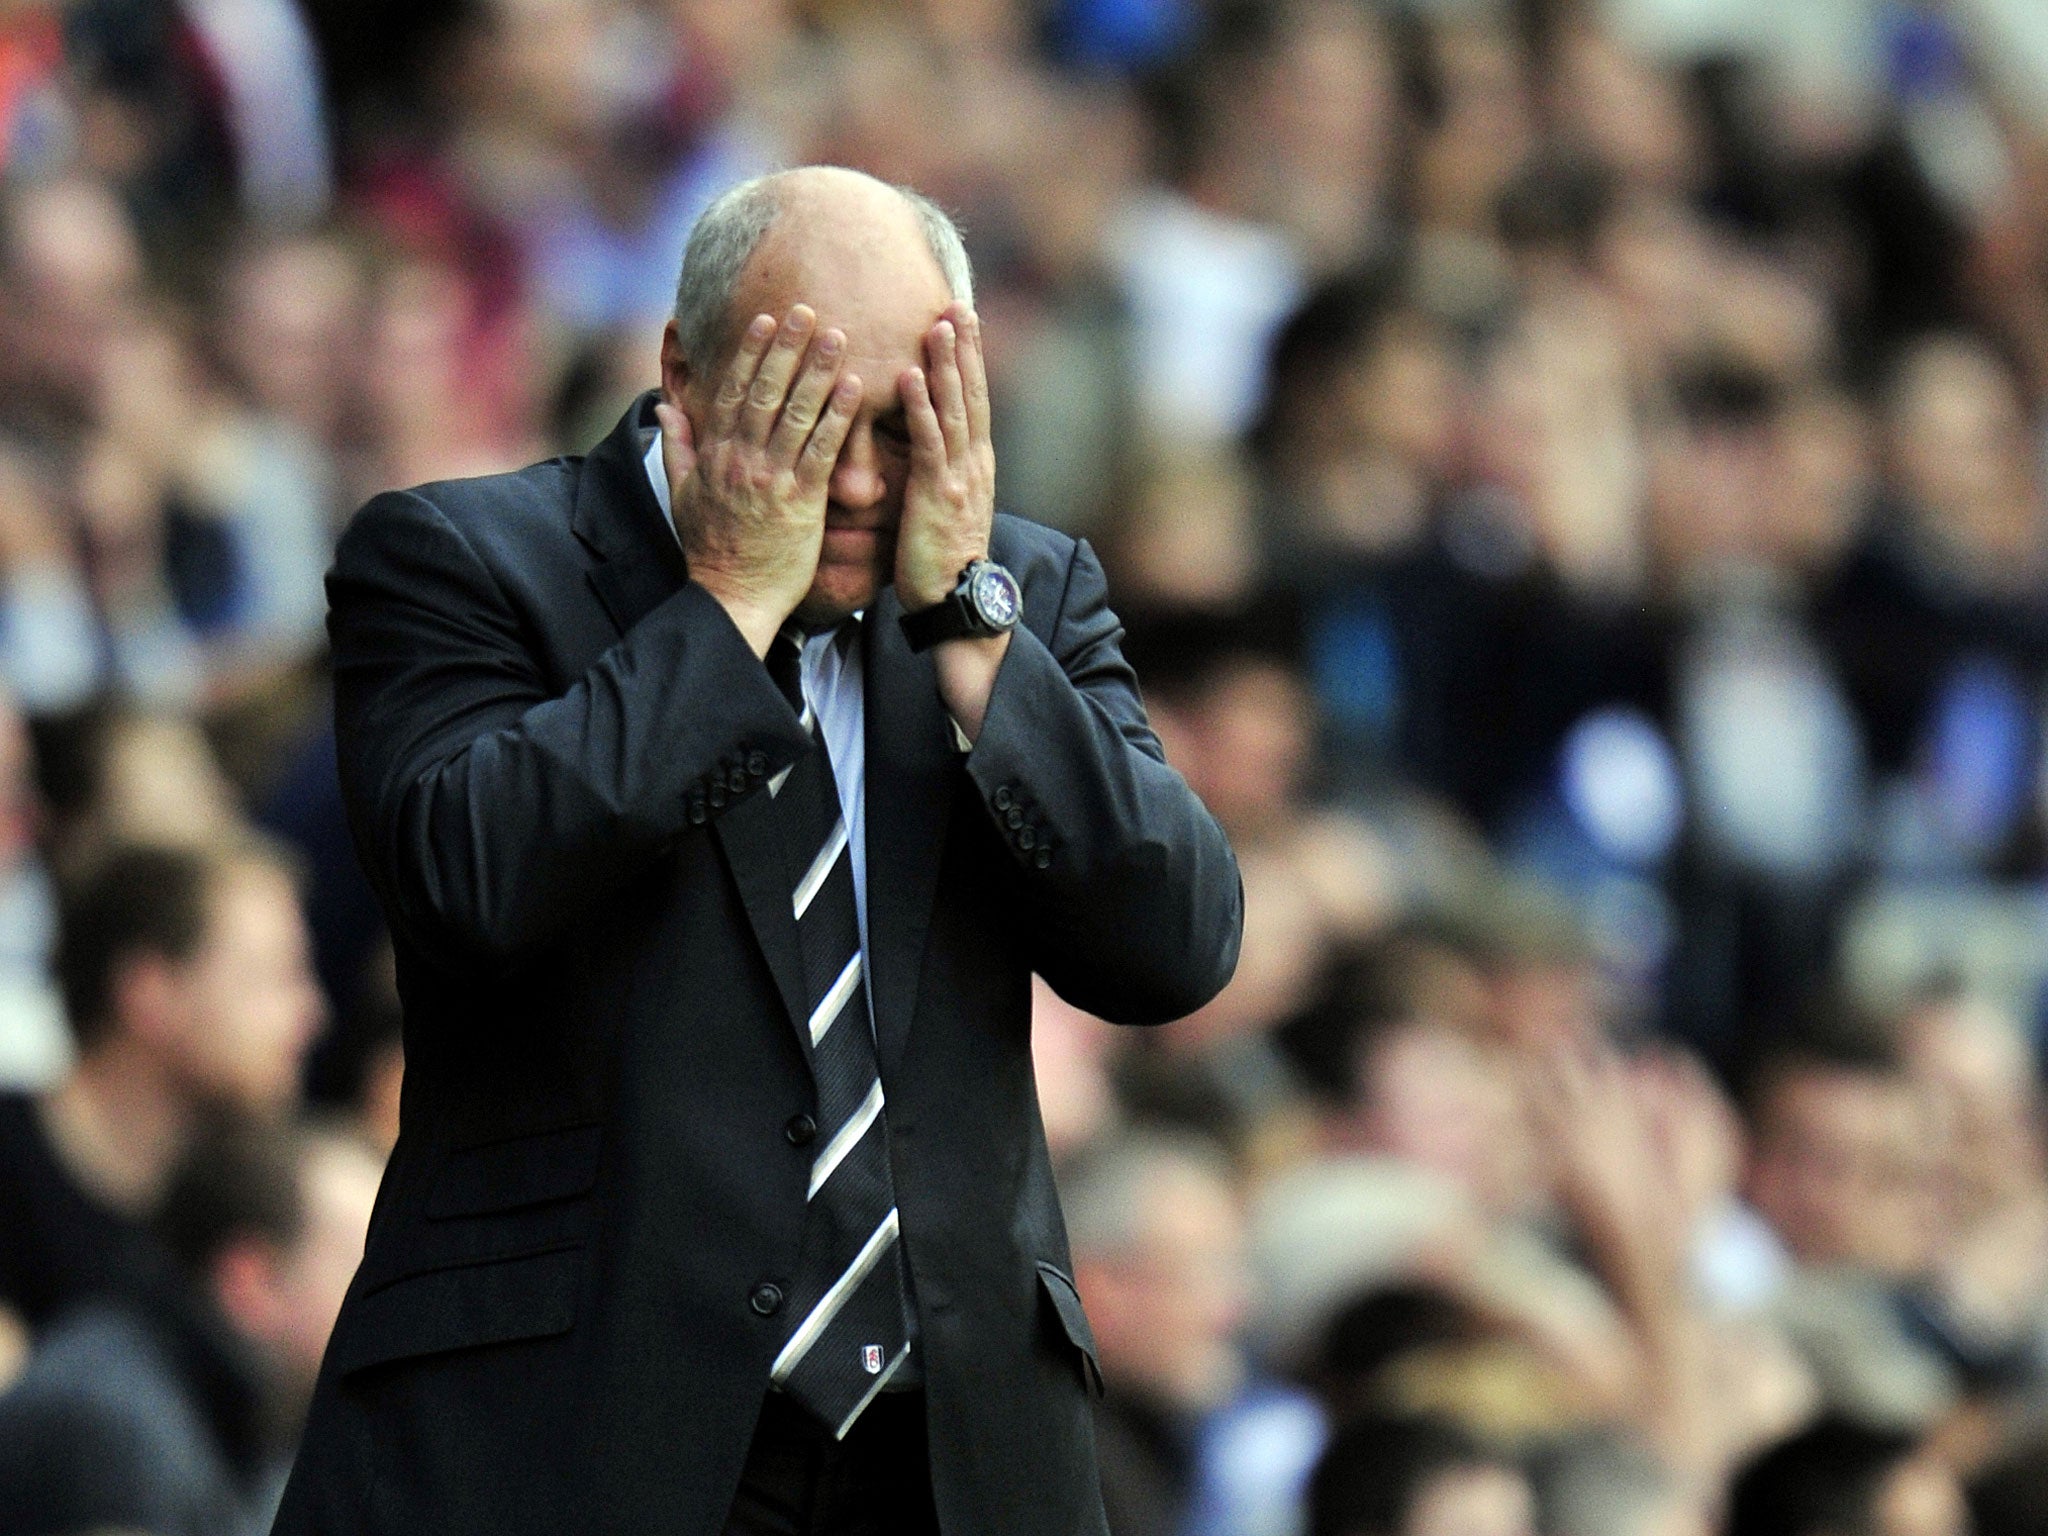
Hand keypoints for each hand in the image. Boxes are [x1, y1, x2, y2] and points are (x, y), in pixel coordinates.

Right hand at [660, 306, 861, 655]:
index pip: (735, 392)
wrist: (732, 598)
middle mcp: (743, 460)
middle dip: (787, 348)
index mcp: (717, 455)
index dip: (751, 354)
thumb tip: (665, 407)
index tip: (766, 320)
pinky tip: (854, 388)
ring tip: (838, 337)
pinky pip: (822, 451)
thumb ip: (677, 447)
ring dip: (818, 371)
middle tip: (806, 310)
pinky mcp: (801, 502)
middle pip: (767, 392)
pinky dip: (837, 418)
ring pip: (797, 414)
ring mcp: (773, 479)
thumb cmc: (711, 550)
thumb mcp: (682, 495)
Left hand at [894, 304, 995, 610]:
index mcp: (976, 464)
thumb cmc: (943, 562)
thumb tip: (930, 454)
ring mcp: (959, 477)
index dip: (970, 359)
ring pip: (954, 409)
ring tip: (937, 324)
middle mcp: (974, 463)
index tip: (963, 320)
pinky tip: (909, 377)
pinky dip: (920, 407)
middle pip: (972, 393)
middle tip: (957, 303)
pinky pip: (928, 442)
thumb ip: (941, 475)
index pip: (974, 400)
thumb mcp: (947, 509)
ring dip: (946, 365)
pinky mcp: (937, 494)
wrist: (958, 603)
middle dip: (965, 347)